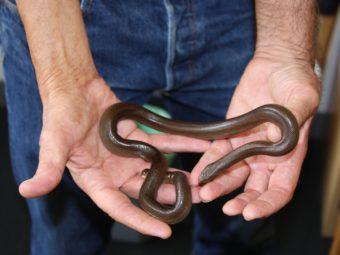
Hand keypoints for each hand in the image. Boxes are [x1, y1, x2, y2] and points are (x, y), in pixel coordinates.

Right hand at [19, 77, 209, 237]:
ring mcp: (129, 155)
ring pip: (157, 169)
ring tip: (203, 179)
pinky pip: (163, 141)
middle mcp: (115, 171)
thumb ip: (47, 168)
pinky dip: (181, 142)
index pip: (119, 208)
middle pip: (145, 191)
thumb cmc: (60, 116)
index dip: (139, 221)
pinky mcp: (138, 137)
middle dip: (169, 198)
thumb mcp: (53, 143)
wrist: (74, 89)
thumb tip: (27, 190)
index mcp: (96, 180)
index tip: (163, 232)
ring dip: (179, 174)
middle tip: (195, 202)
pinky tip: (200, 143)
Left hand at [191, 55, 319, 219]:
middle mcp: (266, 156)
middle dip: (241, 201)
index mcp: (288, 154)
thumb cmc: (296, 80)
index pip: (280, 189)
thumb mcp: (303, 98)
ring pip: (232, 173)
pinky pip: (217, 152)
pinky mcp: (230, 134)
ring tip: (204, 194)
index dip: (267, 203)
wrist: (275, 64)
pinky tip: (198, 173)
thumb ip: (295, 118)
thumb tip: (287, 136)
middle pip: (254, 187)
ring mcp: (246, 146)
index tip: (251, 212)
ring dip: (219, 185)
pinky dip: (207, 164)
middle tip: (227, 209)